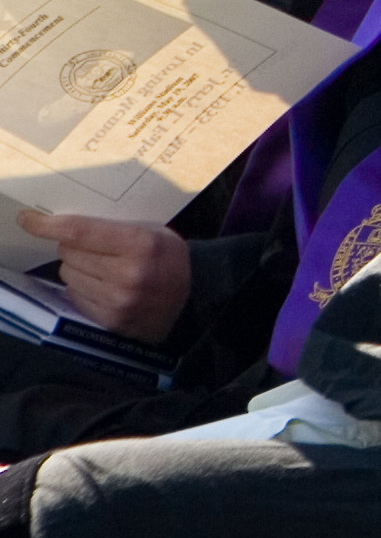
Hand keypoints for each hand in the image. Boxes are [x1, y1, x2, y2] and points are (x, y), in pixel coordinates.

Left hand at [21, 210, 190, 343]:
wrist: (194, 299)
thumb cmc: (170, 259)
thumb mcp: (154, 232)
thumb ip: (115, 227)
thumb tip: (66, 224)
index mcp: (140, 245)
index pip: (80, 231)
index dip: (48, 225)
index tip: (28, 219)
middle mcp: (127, 273)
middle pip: (69, 252)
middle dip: (73, 246)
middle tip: (94, 247)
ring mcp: (118, 299)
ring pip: (68, 274)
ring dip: (77, 268)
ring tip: (102, 268)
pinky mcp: (110, 318)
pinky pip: (75, 295)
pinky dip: (82, 287)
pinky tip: (103, 286)